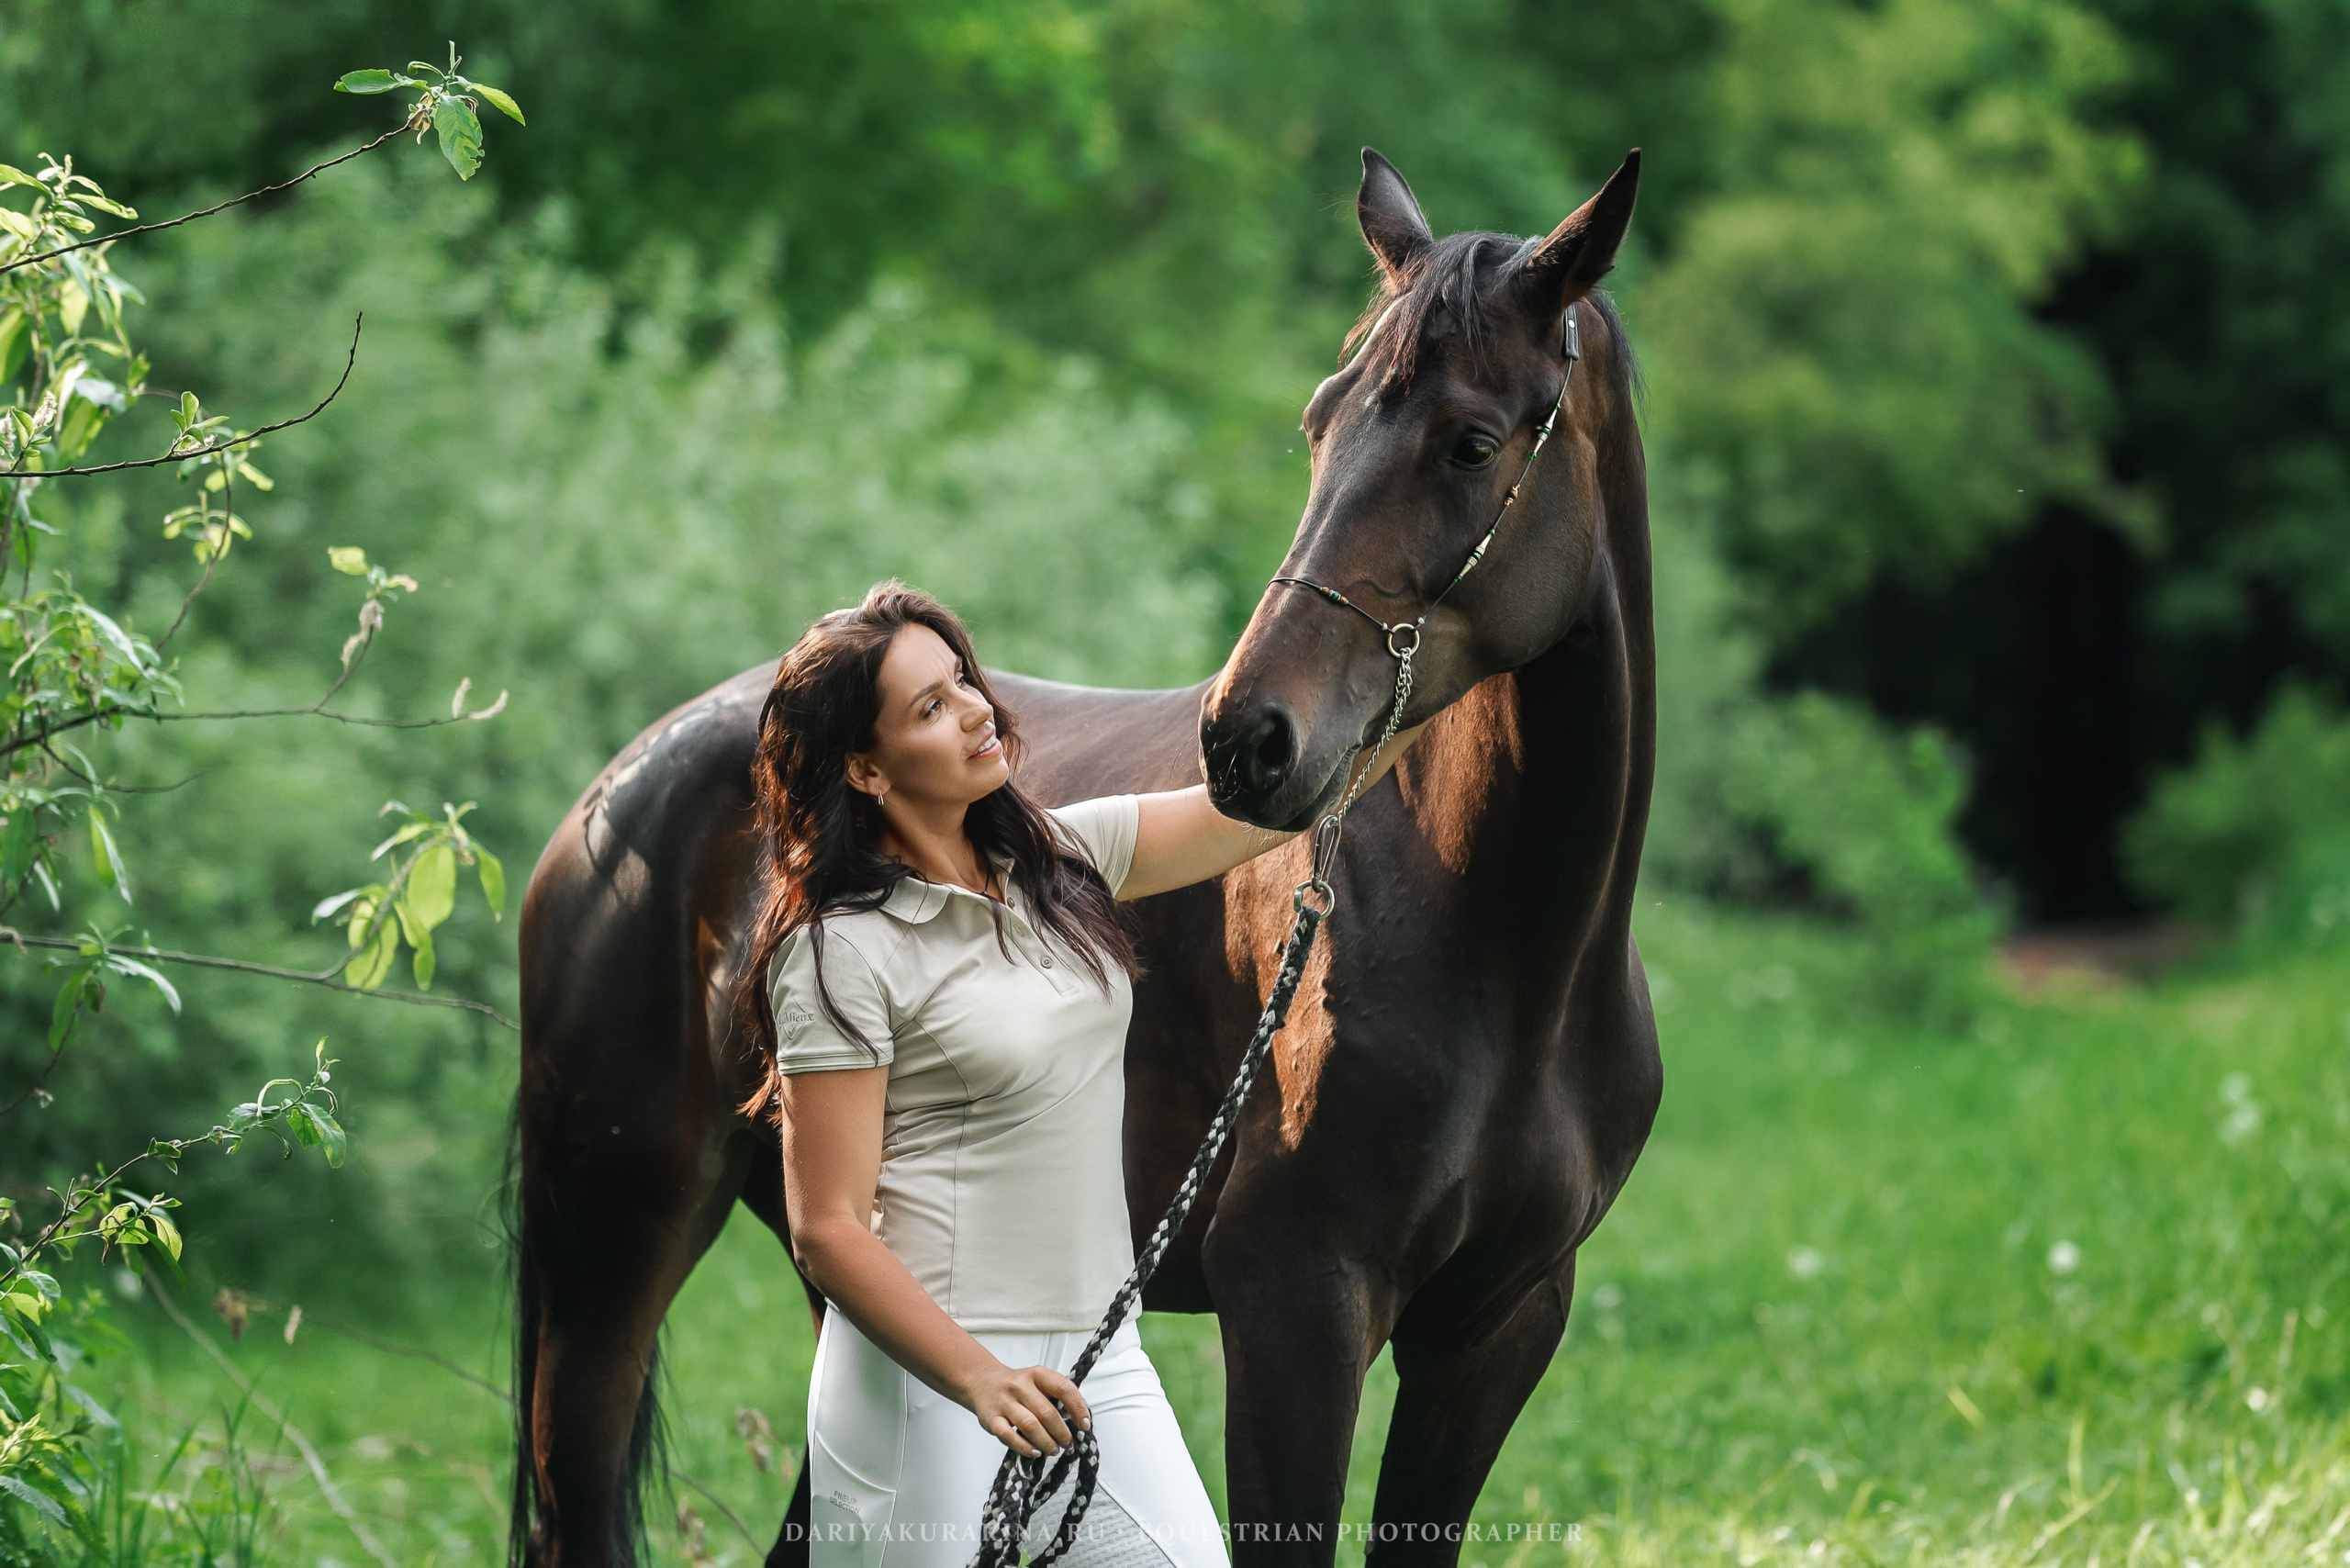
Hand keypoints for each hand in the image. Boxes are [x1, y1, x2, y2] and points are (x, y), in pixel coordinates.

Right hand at [963, 1359, 1092, 1456]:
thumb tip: (1077, 1421)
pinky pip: (1009, 1436)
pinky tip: (1035, 1452)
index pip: (1064, 1388)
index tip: (1085, 1425)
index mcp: (1037, 1374)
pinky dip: (1025, 1447)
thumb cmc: (1017, 1386)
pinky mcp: (991, 1419)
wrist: (982, 1381)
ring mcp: (1004, 1402)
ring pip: (1030, 1426)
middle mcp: (1020, 1386)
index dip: (1078, 1408)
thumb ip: (1056, 1396)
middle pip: (1047, 1412)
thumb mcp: (1038, 1381)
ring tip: (1054, 1450)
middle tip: (1068, 1443)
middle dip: (1062, 1432)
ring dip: (1046, 1442)